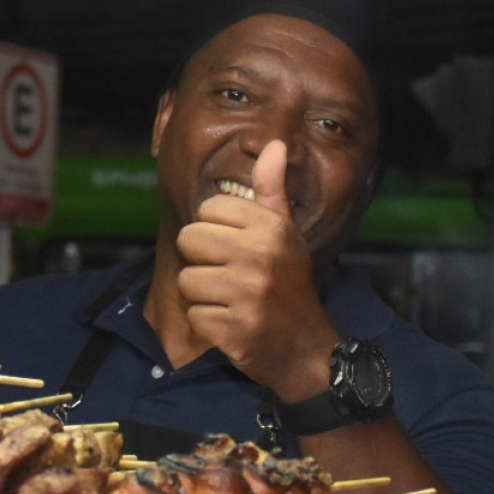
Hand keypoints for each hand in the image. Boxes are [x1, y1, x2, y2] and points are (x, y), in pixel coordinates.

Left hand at [174, 140, 337, 399]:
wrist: (306, 348)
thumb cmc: (290, 285)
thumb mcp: (286, 233)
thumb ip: (272, 189)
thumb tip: (274, 144)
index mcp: (270, 228)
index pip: (209, 209)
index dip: (216, 229)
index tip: (237, 248)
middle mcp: (260, 256)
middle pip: (189, 239)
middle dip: (202, 261)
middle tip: (229, 276)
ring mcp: (247, 294)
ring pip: (187, 280)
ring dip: (203, 296)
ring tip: (231, 301)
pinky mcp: (235, 329)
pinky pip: (194, 316)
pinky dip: (208, 325)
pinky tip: (232, 324)